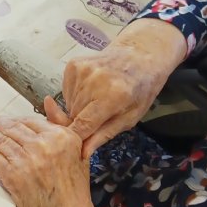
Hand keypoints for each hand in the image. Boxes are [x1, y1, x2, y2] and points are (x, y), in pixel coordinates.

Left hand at [0, 108, 119, 206]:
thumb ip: (63, 125)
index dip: (12, 119)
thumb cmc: (73, 190)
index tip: (0, 117)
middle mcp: (43, 145)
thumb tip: (49, 102)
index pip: (30, 121)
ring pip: (0, 139)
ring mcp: (26, 160)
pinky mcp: (12, 174)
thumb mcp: (79, 153)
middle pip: (11, 127)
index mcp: (62, 137)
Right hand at [49, 19, 187, 156]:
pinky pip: (66, 92)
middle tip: (97, 119)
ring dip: (78, 109)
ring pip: (68, 104)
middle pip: (74, 115)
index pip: (83, 124)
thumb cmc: (140, 89)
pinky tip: (91, 90)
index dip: (77, 139)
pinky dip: (75, 96)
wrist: (139, 54)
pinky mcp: (72, 64)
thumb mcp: (130, 117)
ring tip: (96, 101)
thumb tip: (83, 153)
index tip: (75, 149)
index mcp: (113, 95)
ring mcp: (81, 70)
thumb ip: (104, 134)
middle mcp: (93, 80)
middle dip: (80, 123)